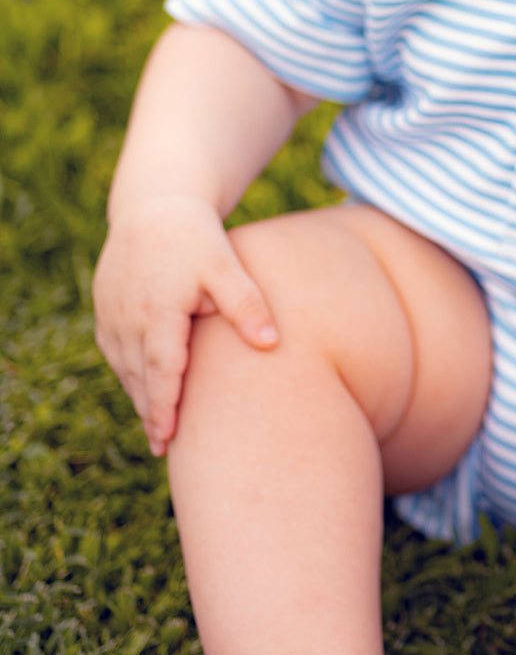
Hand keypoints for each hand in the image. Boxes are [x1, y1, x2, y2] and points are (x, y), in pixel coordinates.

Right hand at [93, 195, 277, 455]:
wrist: (153, 207)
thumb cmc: (196, 238)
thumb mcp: (225, 265)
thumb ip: (246, 304)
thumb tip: (272, 344)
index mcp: (158, 310)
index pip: (160, 369)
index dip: (162, 406)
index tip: (166, 438)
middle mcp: (127, 317)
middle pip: (139, 376)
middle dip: (150, 413)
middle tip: (164, 447)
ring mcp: (111, 315)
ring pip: (125, 368)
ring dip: (139, 398)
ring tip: (158, 431)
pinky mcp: (105, 312)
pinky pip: (116, 353)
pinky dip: (130, 375)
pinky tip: (146, 393)